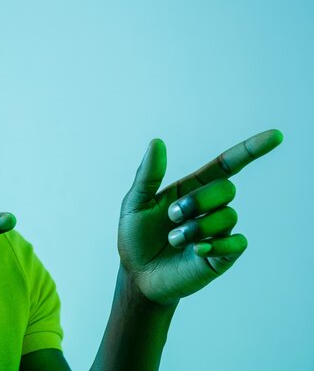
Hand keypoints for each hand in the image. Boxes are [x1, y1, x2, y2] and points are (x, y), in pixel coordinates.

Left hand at [118, 129, 282, 305]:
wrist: (137, 275)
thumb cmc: (135, 237)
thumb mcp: (135, 203)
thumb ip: (148, 174)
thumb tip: (157, 142)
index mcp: (191, 189)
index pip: (227, 165)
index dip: (250, 150)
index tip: (276, 136)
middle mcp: (209, 207)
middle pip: (226, 188)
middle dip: (198, 200)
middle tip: (172, 217)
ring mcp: (218, 231)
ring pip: (228, 216)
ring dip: (197, 227)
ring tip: (175, 240)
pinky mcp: (223, 255)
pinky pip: (237, 242)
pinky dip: (215, 243)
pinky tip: (196, 250)